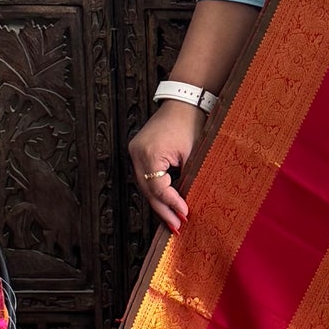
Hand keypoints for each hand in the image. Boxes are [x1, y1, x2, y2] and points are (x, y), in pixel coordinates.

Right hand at [129, 100, 203, 231]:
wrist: (184, 101)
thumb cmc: (192, 124)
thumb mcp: (193, 154)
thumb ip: (188, 179)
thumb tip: (186, 205)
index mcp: (149, 153)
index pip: (159, 187)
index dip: (172, 203)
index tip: (185, 215)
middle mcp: (136, 153)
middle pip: (148, 190)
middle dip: (163, 210)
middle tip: (176, 227)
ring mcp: (134, 152)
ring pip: (145, 185)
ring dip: (159, 203)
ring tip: (172, 220)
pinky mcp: (138, 151)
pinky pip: (145, 176)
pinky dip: (156, 190)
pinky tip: (166, 203)